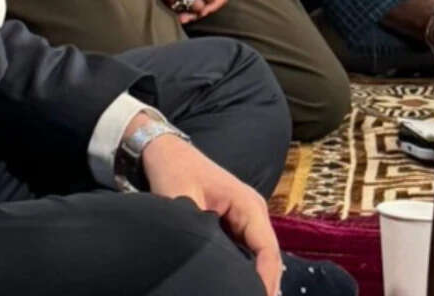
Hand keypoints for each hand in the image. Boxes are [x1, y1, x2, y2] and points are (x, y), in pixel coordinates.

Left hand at [140, 130, 281, 295]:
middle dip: (264, 283)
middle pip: (268, 256)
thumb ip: (196, 228)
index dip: (265, 279)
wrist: (165, 151)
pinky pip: (248, 251)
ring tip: (249, 295)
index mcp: (248, 204)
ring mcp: (246, 218)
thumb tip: (204, 261)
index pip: (267, 249)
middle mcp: (254, 211)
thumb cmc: (175, 170)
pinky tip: (239, 285)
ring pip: (260, 255)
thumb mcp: (181, 199)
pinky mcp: (236, 223)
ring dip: (257, 278)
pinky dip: (247, 270)